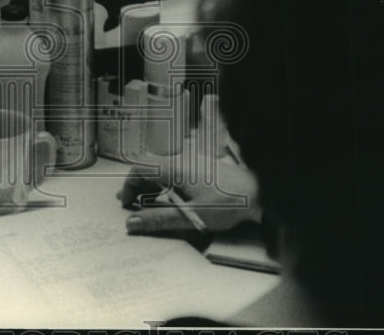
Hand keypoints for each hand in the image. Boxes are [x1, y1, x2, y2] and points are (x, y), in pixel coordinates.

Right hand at [119, 150, 260, 233]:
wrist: (258, 193)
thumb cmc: (226, 203)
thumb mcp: (189, 216)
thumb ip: (158, 219)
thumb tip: (132, 223)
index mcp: (174, 169)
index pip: (139, 169)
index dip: (128, 186)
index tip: (126, 204)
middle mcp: (180, 161)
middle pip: (149, 168)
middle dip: (136, 185)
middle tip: (130, 204)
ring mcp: (191, 162)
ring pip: (162, 169)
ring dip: (150, 185)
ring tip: (145, 202)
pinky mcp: (201, 168)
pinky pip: (175, 172)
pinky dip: (164, 184)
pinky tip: (169, 198)